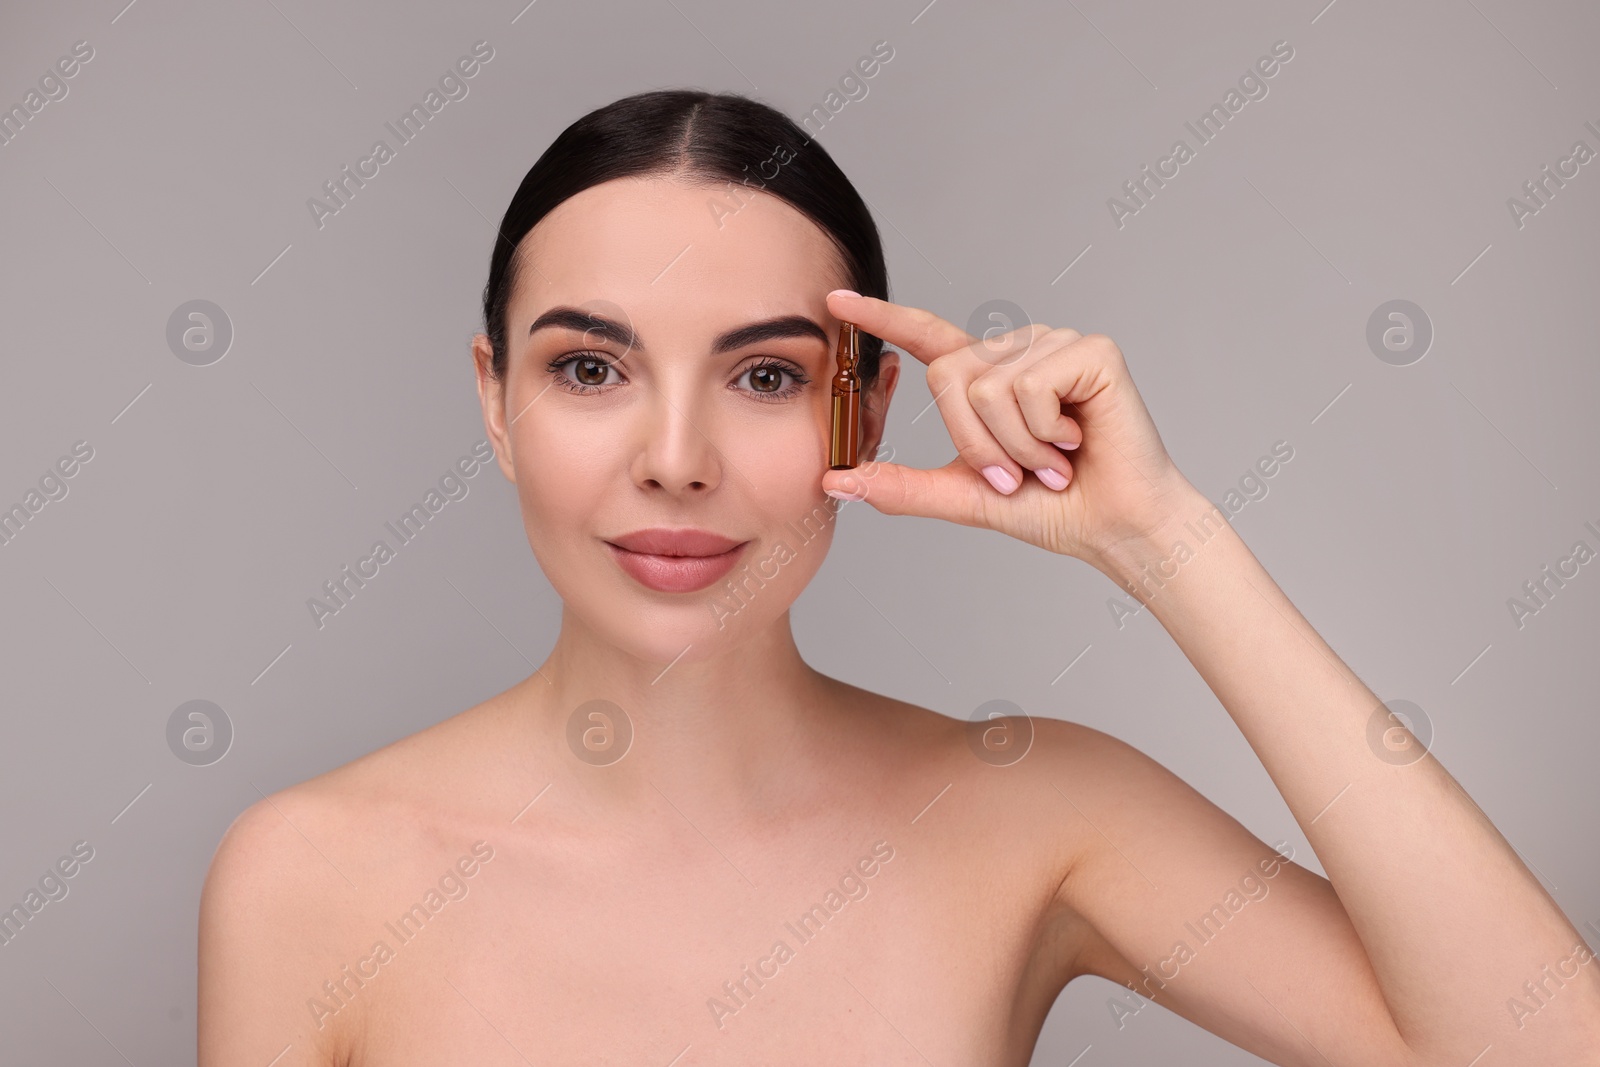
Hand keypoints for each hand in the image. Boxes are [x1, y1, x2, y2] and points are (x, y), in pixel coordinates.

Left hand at [821, 290, 1197, 564]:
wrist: (1113, 527)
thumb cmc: (1051, 508)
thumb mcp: (964, 495)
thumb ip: (902, 485)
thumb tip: (835, 482)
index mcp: (987, 376)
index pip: (926, 337)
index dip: (881, 319)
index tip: (836, 301)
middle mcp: (1018, 350)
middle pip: (948, 375)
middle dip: (975, 442)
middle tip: (1019, 472)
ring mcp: (1055, 344)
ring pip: (987, 386)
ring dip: (1015, 446)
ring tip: (1053, 460)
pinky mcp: (1090, 349)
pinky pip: (1030, 387)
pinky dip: (1044, 432)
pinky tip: (1077, 440)